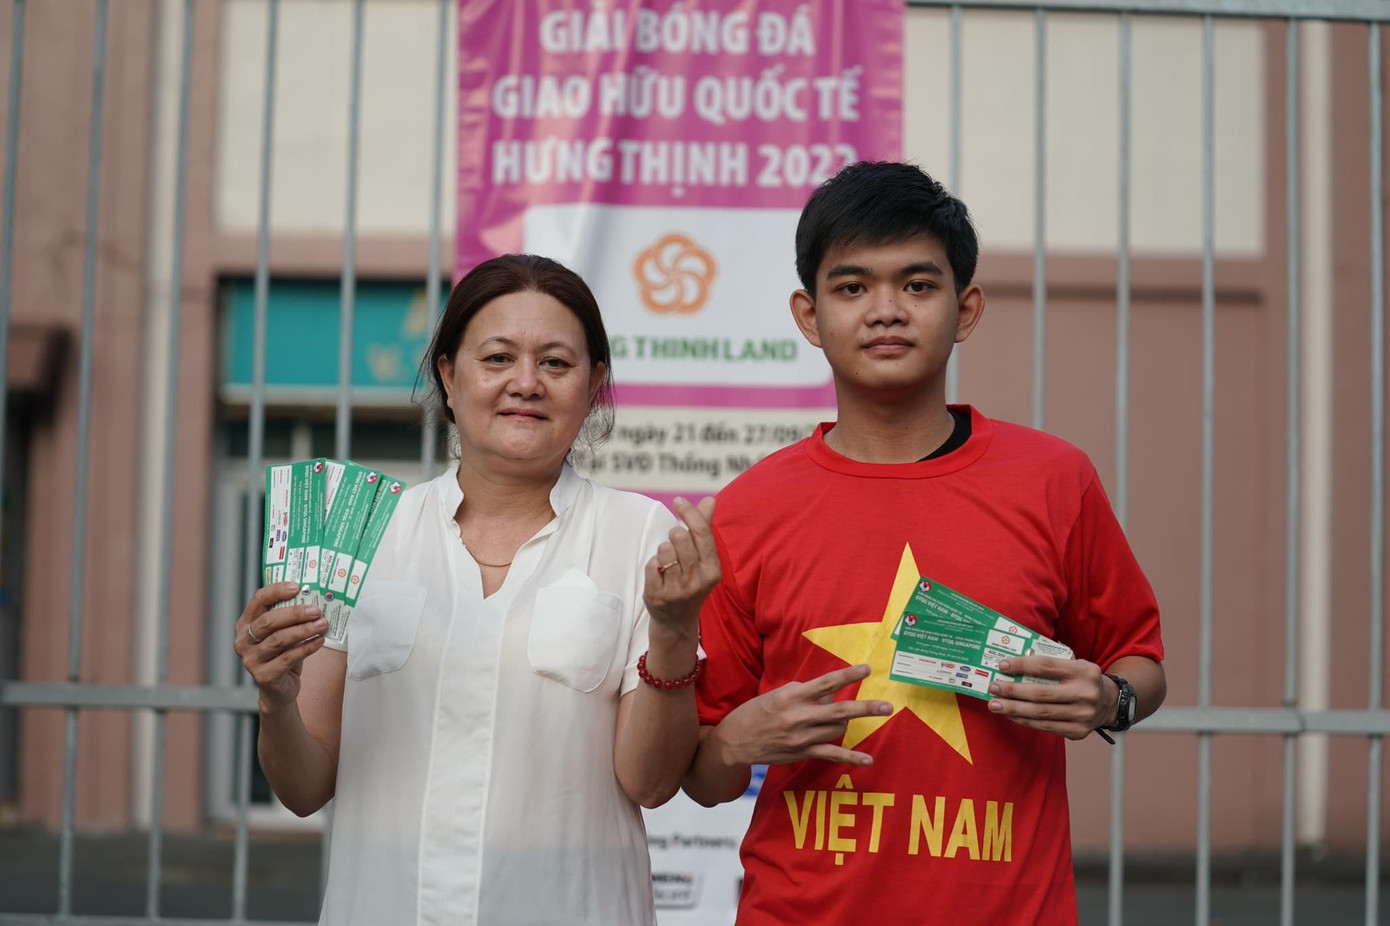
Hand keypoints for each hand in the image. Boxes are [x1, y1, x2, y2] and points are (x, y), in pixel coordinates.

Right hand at [233, 582, 329, 712]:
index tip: (297, 586)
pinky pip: (288, 658)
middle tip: (316, 610)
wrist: (279, 689)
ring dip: (304, 630)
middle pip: (268, 621)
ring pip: (279, 639)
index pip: (258, 600)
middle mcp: (243, 641)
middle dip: (295, 613)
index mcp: (246, 624)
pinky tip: (319, 641)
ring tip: (322, 624)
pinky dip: (306, 648)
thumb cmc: (282, 654)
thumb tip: (314, 597)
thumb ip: (289, 617)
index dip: (276, 591)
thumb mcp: (282, 632)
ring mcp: (251, 659)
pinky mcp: (264, 675)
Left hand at [643, 496, 719, 630]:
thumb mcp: (703, 559)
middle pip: (679, 538)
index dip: (689, 512)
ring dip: (662, 551)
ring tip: (668, 563)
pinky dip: (652, 565)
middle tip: (675, 544)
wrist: (676, 622)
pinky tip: (659, 575)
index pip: (701, 532)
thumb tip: (710, 499)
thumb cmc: (691, 581)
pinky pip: (650, 565)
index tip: (678, 501)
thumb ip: (704, 528)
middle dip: (674, 535)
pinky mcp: (657, 597)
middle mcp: (697, 581)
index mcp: (713, 570)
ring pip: (663, 550)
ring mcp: (677, 591)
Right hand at [711, 664, 893, 767]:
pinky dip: (851, 757)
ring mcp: (802, 737)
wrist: (736, 741)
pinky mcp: (803, 753)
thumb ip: (803, 692)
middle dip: (866, 708)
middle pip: (839, 710)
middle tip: (887, 706)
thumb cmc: (756, 712)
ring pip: (837, 728)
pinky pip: (832, 754)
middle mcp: (799, 716)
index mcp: (792, 696)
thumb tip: (827, 693)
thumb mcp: (777, 695)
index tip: (866, 669)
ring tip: (827, 718)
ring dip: (841, 721)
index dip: (847, 676)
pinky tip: (868, 760)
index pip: (825, 683)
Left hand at [986, 655, 1115, 739]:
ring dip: (1014, 709)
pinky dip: (1025, 721)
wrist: (1111, 704)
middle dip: (1013, 691)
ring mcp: (1083, 716)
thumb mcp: (1075, 664)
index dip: (1022, 665)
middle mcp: (1086, 694)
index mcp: (1084, 671)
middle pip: (1041, 693)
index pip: (1046, 666)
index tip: (1002, 666)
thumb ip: (1051, 663)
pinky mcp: (1078, 732)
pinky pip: (1045, 727)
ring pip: (1041, 713)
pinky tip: (1011, 715)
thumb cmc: (1083, 680)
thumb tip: (1015, 665)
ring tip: (995, 705)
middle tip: (994, 687)